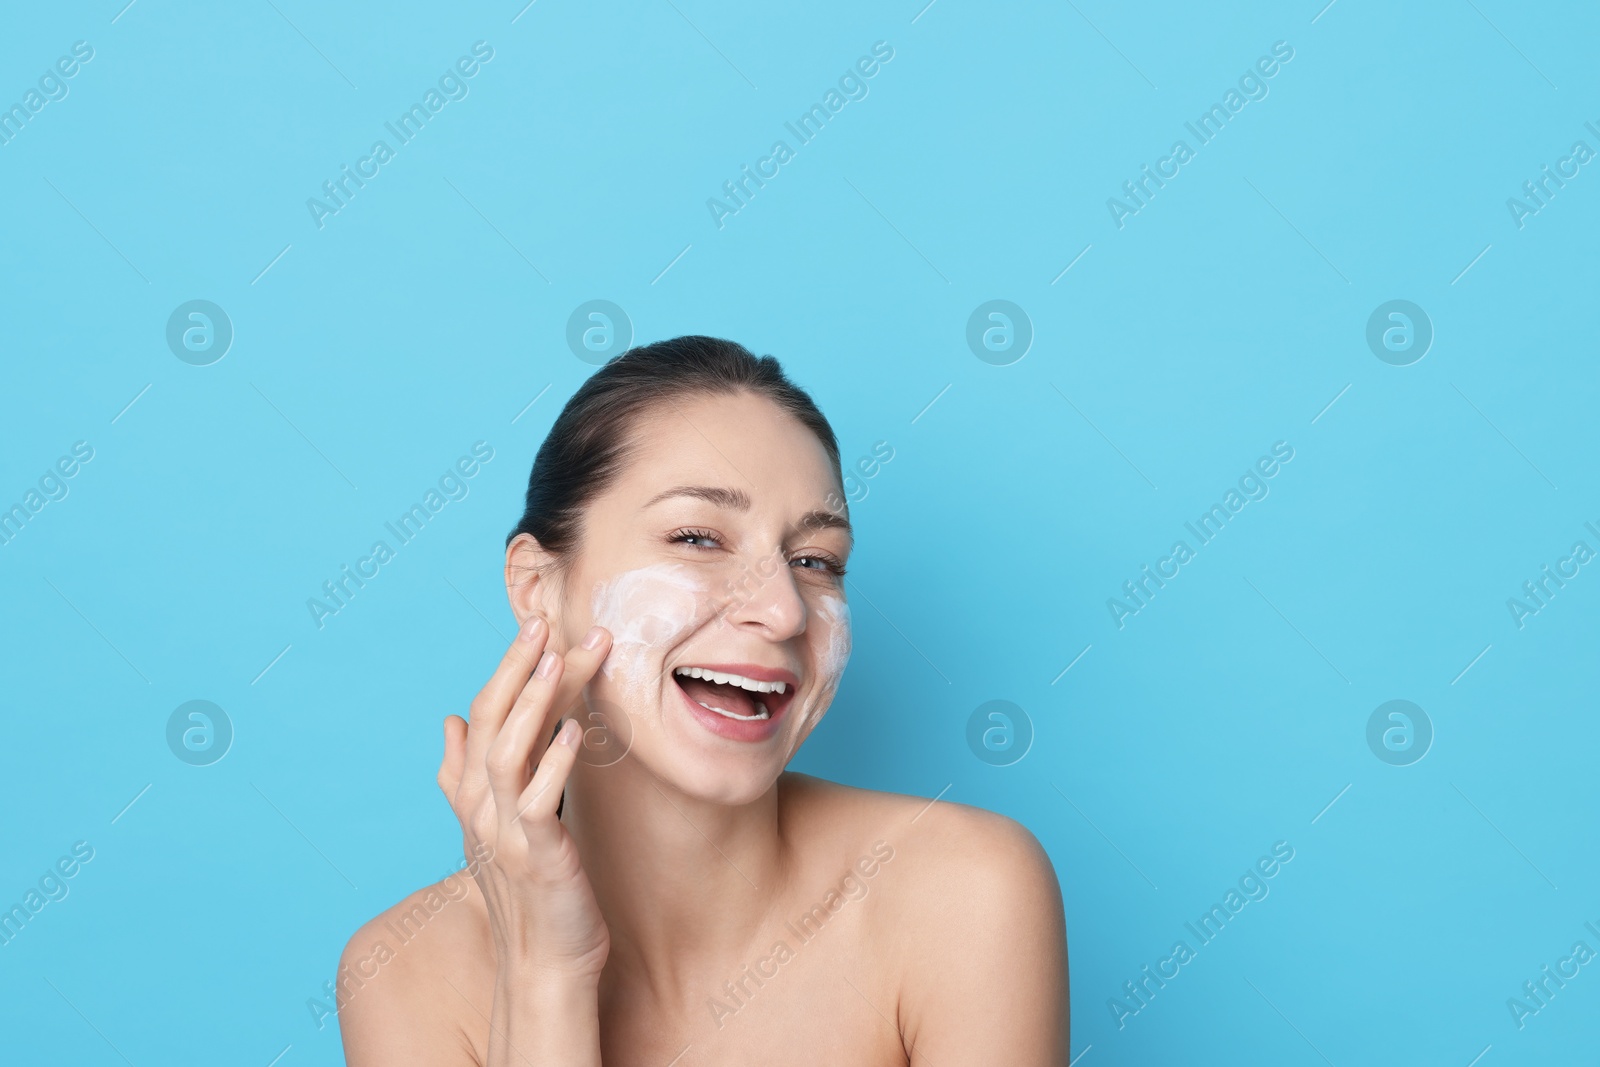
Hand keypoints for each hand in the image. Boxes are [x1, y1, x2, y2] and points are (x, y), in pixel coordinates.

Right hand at [437, 616, 614, 982]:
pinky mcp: (536, 856)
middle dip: (516, 668)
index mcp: (475, 794)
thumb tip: (451, 720)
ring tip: (557, 659)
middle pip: (491, 722)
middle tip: (544, 621)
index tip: (538, 625)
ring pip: (506, 754)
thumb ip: (470, 772)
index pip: (485, 714)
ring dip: (532, 703)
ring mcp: (505, 832)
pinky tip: (572, 732)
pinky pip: (537, 803)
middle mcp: (482, 807)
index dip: (508, 668)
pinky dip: (552, 764)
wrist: (543, 964)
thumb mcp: (495, 826)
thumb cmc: (530, 892)